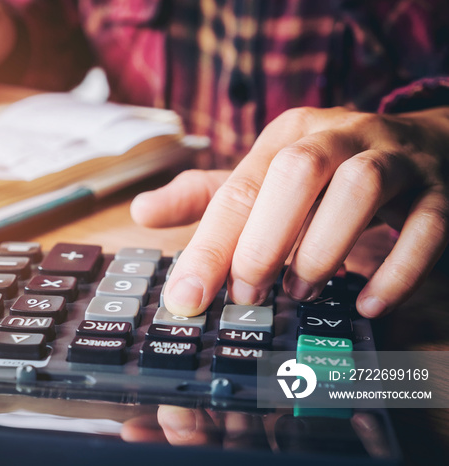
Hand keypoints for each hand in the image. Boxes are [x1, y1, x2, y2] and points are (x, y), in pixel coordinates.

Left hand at [132, 106, 448, 317]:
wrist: (420, 149)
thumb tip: (140, 211)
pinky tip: (366, 303)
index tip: (187, 299)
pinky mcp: (438, 192)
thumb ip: (206, 198)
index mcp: (287, 135)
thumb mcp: (263, 178)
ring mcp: (394, 159)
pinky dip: (395, 270)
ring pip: (360, 188)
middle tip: (248, 293)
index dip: (210, 246)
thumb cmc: (325, 175)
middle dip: (264, 240)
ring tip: (299, 291)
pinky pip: (424, 226)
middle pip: (296, 174)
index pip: (239, 188)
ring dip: (323, 248)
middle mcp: (338, 136)